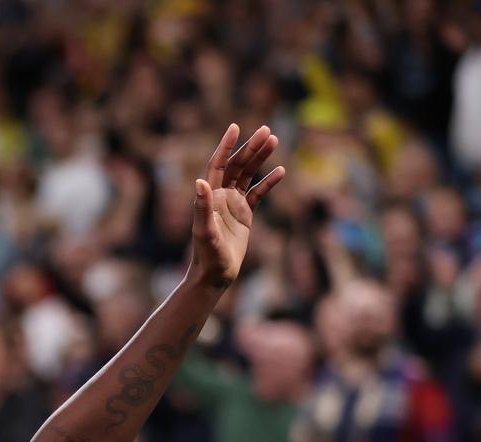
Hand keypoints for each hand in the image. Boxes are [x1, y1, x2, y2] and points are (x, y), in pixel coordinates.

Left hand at [189, 124, 285, 289]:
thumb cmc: (207, 255)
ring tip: (274, 140)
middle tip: (266, 130)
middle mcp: (220, 196)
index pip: (217, 164)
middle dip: (250, 148)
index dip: (225, 146)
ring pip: (247, 175)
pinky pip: (258, 193)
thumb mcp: (205, 231)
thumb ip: (202, 207)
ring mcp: (233, 204)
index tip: (235, 127)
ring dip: (259, 158)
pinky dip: (268, 182)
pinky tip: (280, 170)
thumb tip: (200, 181)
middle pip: (236, 165)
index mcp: (209, 196)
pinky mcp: (244, 215)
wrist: (215, 275)